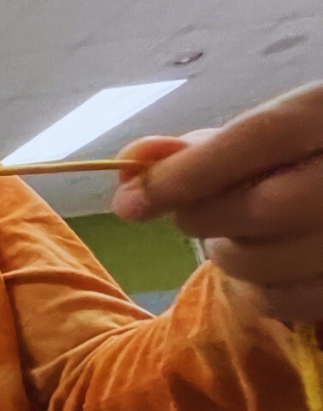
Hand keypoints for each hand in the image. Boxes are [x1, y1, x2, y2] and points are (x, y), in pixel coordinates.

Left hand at [111, 81, 322, 321]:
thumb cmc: (316, 154)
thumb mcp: (282, 131)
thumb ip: (210, 145)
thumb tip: (133, 159)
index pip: (261, 137)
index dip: (186, 173)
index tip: (128, 203)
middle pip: (264, 206)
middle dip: (205, 218)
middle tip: (190, 216)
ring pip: (276, 262)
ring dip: (230, 256)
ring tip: (237, 238)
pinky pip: (295, 302)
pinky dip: (262, 291)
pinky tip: (269, 268)